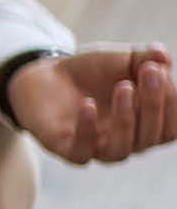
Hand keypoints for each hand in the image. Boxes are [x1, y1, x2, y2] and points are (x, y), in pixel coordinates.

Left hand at [8, 45, 175, 164]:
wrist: (44, 76)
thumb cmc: (91, 72)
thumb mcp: (120, 59)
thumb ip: (144, 58)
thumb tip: (163, 56)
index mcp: (145, 126)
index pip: (170, 128)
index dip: (172, 104)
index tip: (161, 71)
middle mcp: (126, 142)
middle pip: (149, 136)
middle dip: (153, 103)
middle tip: (150, 71)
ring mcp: (96, 148)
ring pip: (120, 149)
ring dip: (126, 119)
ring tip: (124, 86)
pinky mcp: (66, 148)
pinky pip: (81, 152)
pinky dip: (87, 130)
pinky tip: (88, 105)